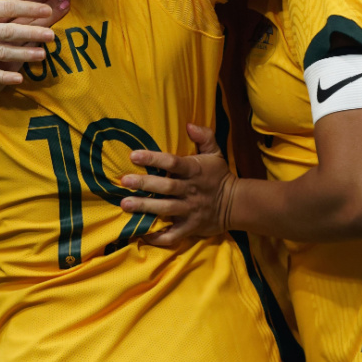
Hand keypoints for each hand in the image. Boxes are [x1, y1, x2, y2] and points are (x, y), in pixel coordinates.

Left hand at [120, 124, 236, 246]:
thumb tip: (189, 124)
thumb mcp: (215, 153)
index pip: (172, 162)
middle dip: (144, 184)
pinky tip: (142, 233)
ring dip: (145, 207)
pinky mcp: (191, 227)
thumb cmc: (219, 176)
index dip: (153, 159)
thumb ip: (204, 136)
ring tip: (125, 204)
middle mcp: (191, 190)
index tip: (134, 155)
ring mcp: (190, 210)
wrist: (236, 204)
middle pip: (165, 187)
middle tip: (125, 181)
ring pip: (165, 209)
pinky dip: (158, 237)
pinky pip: (173, 235)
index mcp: (195, 170)